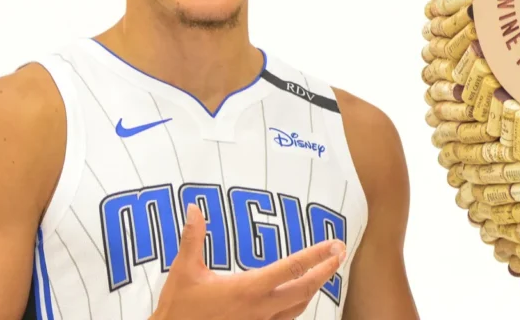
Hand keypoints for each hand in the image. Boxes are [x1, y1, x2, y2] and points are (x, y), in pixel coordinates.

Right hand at [150, 204, 346, 319]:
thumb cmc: (179, 309)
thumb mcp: (183, 270)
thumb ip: (193, 238)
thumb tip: (195, 209)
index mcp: (248, 289)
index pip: (292, 268)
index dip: (317, 255)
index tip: (333, 244)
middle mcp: (260, 308)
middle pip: (306, 289)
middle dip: (326, 271)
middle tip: (340, 254)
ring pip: (299, 308)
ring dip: (314, 289)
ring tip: (324, 273)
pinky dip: (297, 306)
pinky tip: (297, 298)